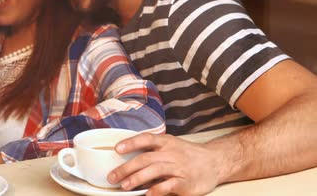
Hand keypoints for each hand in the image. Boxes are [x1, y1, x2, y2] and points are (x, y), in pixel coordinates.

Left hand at [107, 133, 222, 195]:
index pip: (146, 139)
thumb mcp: (171, 145)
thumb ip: (153, 150)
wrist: (215, 162)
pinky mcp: (186, 182)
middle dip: (126, 168)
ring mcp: (179, 167)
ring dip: (137, 178)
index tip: (117, 149)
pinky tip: (147, 194)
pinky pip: (169, 185)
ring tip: (125, 186)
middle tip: (113, 177)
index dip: (130, 143)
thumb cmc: (187, 154)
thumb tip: (127, 159)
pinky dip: (157, 190)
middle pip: (145, 158)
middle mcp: (171, 153)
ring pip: (155, 171)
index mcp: (166, 142)